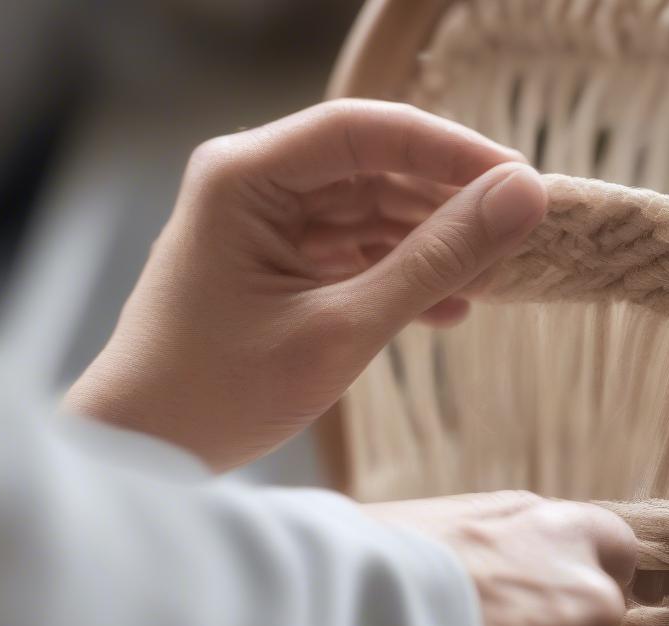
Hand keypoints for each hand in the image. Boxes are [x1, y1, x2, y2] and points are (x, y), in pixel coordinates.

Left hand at [64, 100, 546, 470]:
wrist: (147, 451)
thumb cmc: (222, 393)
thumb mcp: (343, 329)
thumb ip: (433, 262)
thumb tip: (520, 202)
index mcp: (245, 177)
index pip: (365, 130)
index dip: (450, 150)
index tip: (520, 182)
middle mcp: (251, 184)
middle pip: (372, 168)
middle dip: (447, 204)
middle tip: (519, 235)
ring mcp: (263, 225)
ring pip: (369, 213)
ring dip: (430, 247)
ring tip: (493, 280)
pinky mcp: (275, 264)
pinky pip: (352, 253)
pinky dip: (398, 278)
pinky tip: (448, 309)